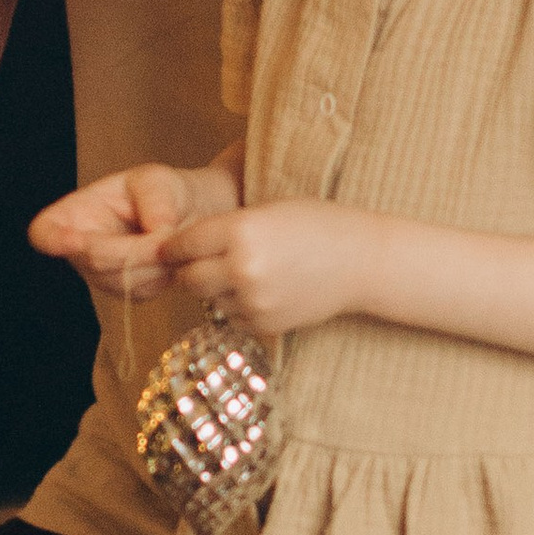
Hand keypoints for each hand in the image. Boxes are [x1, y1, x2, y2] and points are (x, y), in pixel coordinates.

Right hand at [31, 158, 233, 299]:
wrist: (187, 216)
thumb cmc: (162, 191)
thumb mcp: (157, 180)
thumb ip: (156, 200)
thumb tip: (158, 231)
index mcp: (74, 214)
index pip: (45, 233)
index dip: (53, 240)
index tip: (75, 240)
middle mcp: (79, 250)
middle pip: (92, 261)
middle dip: (132, 251)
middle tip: (165, 235)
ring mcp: (101, 275)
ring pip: (120, 281)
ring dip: (153, 264)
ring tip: (173, 239)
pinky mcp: (126, 293)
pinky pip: (141, 292)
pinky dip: (162, 275)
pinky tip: (172, 256)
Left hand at [163, 198, 380, 338]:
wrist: (361, 261)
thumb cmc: (316, 225)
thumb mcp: (267, 210)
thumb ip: (225, 227)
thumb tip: (178, 247)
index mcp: (240, 230)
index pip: (183, 244)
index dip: (174, 246)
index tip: (172, 247)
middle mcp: (242, 267)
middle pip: (187, 278)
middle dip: (189, 271)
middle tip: (199, 263)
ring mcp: (254, 300)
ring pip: (208, 300)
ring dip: (214, 290)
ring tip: (242, 273)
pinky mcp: (265, 324)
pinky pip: (232, 317)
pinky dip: (237, 306)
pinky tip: (261, 289)